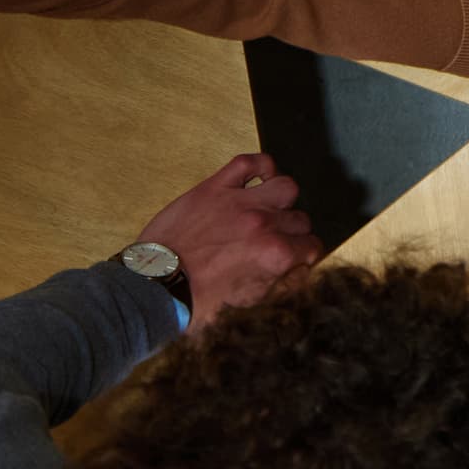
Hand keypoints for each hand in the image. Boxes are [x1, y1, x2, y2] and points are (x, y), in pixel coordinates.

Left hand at [133, 151, 318, 322]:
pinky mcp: (215, 188)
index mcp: (275, 255)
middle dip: (292, 234)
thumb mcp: (250, 305)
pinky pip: (249, 163)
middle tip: (274, 243)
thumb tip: (301, 272)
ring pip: (286, 187)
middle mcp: (263, 224)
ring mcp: (239, 202)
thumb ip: (283, 286)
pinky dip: (261, 167)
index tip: (294, 260)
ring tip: (270, 212)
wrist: (156, 288)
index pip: (312, 247)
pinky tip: (260, 179)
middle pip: (300, 220)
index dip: (304, 256)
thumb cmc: (197, 301)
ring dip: (283, 201)